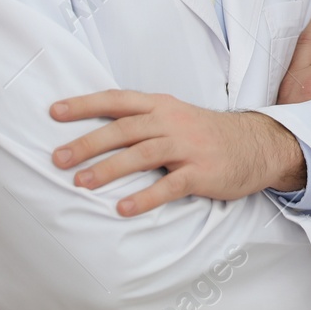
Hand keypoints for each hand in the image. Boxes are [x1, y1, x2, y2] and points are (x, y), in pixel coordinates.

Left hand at [50, 90, 305, 215]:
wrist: (256, 145)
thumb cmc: (206, 134)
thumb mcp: (175, 116)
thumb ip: (141, 121)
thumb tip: (93, 133)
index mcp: (161, 106)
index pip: (117, 100)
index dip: (85, 105)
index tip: (54, 112)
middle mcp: (172, 122)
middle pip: (124, 129)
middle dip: (88, 143)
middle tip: (59, 159)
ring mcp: (188, 147)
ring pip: (142, 154)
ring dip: (108, 169)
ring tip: (81, 184)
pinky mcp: (202, 172)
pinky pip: (169, 185)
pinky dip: (145, 197)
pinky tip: (123, 209)